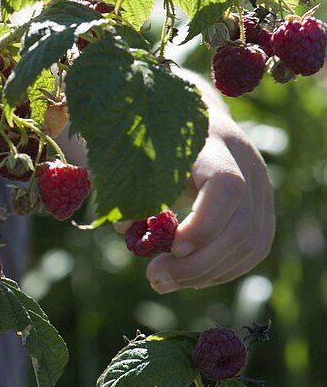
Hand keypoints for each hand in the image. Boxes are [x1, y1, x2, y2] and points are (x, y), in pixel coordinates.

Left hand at [116, 111, 274, 292]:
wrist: (186, 106)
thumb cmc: (148, 128)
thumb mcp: (131, 148)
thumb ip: (127, 185)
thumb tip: (125, 229)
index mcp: (211, 139)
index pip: (227, 186)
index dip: (202, 226)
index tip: (169, 247)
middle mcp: (245, 161)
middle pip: (242, 226)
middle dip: (198, 263)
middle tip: (154, 278)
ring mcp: (260, 183)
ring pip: (253, 243)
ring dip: (208, 273)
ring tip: (165, 279)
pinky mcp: (262, 204)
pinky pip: (254, 248)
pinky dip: (221, 268)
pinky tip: (189, 274)